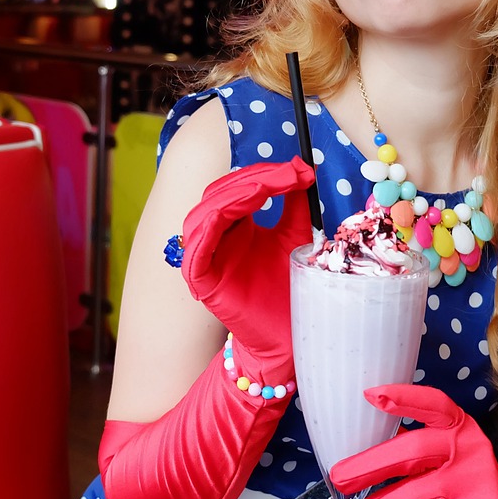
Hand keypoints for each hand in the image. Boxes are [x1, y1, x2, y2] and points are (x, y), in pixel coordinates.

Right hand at [181, 156, 315, 377]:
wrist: (292, 333)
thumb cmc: (291, 286)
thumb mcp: (295, 234)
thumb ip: (294, 201)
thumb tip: (302, 166)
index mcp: (234, 226)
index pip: (236, 188)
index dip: (262, 174)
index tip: (296, 168)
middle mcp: (216, 238)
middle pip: (217, 196)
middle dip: (249, 180)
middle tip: (283, 176)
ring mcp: (206, 259)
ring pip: (201, 217)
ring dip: (229, 198)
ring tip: (261, 190)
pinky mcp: (201, 282)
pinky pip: (195, 251)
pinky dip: (208, 228)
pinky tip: (230, 215)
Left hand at [331, 384, 497, 498]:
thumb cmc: (471, 475)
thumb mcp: (455, 447)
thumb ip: (422, 443)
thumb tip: (362, 454)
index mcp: (461, 431)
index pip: (435, 405)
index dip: (404, 397)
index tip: (372, 395)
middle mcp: (468, 455)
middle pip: (413, 453)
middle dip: (369, 466)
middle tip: (340, 479)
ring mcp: (474, 491)